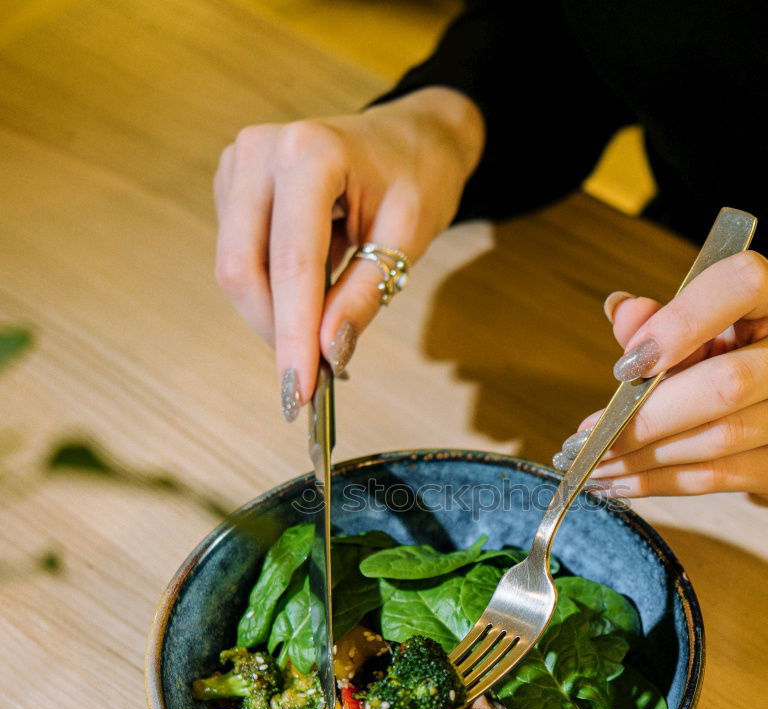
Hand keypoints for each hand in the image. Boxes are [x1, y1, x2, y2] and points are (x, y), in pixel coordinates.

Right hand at [212, 87, 483, 414]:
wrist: (407, 136)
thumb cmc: (415, 177)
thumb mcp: (407, 239)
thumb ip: (363, 296)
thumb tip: (327, 352)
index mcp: (310, 153)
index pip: (293, 263)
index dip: (293, 335)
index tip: (300, 393)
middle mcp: (260, 151)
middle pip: (243, 269)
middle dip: (275, 331)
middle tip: (310, 378)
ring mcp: (238, 165)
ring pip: (235, 269)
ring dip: (274, 316)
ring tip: (318, 331)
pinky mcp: (232, 186)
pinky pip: (239, 258)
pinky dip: (272, 294)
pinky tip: (308, 297)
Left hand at [558, 252, 767, 510]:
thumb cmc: (742, 369)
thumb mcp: (703, 337)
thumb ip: (660, 322)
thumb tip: (620, 310)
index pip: (745, 284)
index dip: (682, 320)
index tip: (628, 362)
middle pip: (728, 383)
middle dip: (648, 414)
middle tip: (591, 434)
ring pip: (720, 438)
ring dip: (645, 455)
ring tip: (595, 463)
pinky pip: (719, 478)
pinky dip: (660, 482)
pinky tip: (622, 484)